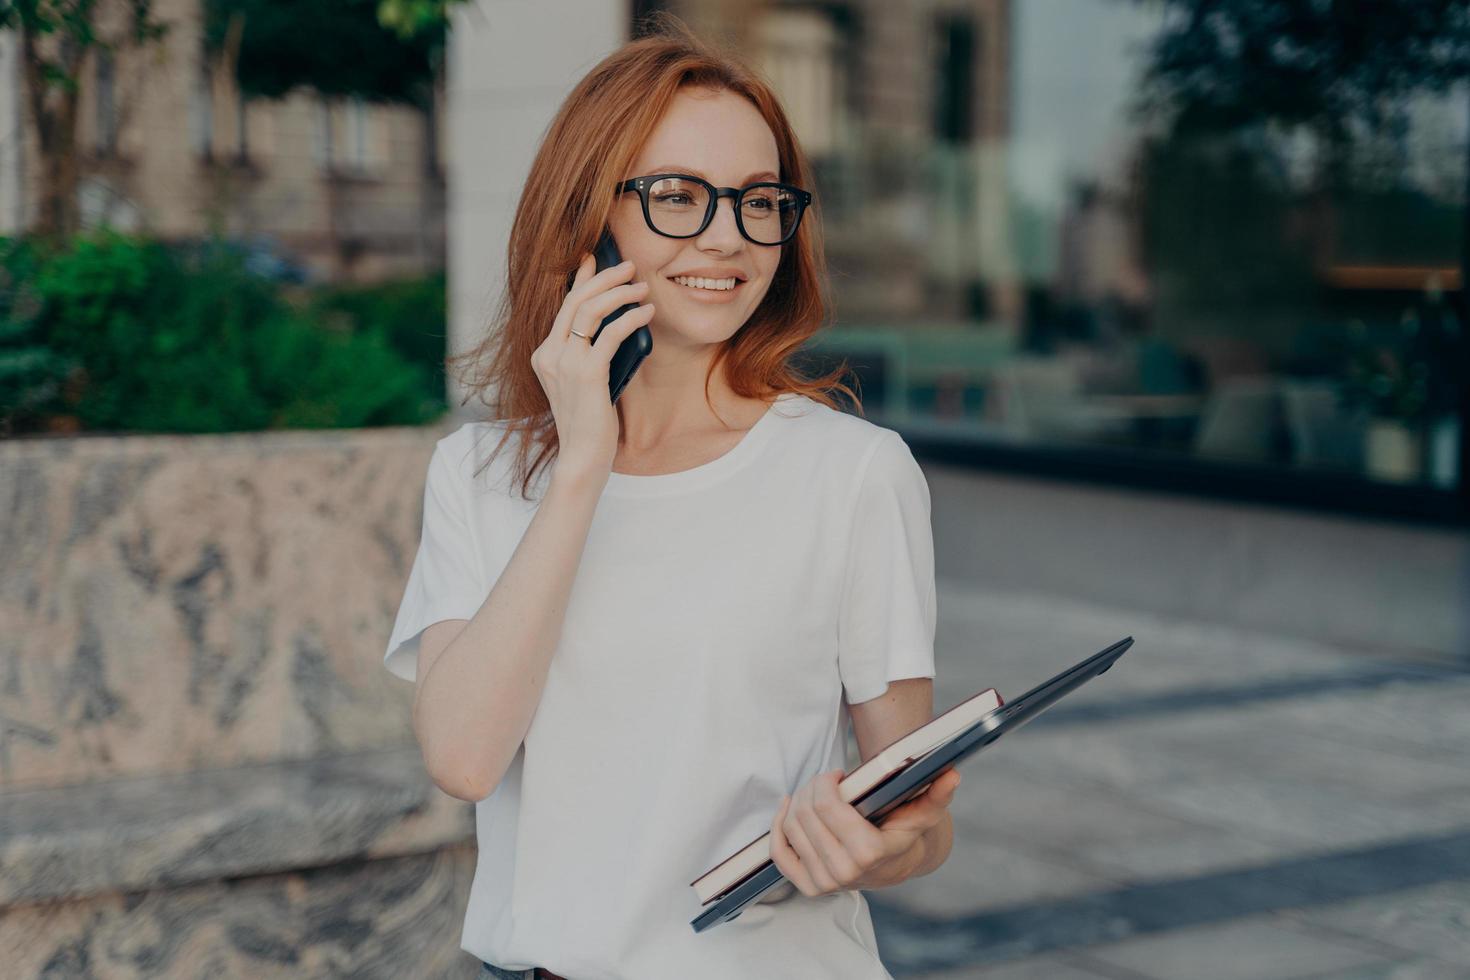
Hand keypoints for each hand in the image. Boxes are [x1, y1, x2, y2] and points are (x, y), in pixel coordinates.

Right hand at [532, 252, 654, 481]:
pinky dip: (632, 319)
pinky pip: (611, 334)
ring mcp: (565, 363)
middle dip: (604, 278)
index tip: (594, 259)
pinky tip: (647, 313)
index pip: (563, 307)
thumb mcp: (584, 382)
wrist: (582, 455)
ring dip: (620, 294)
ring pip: (591, 311)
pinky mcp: (587, 373)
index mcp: (544, 355)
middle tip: (628, 267)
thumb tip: (615, 325)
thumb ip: (589, 354)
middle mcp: (549, 354)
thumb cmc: (589, 422)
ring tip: (641, 288)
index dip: (580, 279)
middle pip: (576, 301)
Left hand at [768, 767, 961, 896]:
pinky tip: (788, 807)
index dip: (827, 782)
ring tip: (814, 793)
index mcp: (869, 852)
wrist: (895, 865)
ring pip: (791, 827)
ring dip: (797, 801)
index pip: (828, 806)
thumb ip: (937, 795)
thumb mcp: (923, 812)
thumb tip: (951, 776)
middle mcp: (844, 871)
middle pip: (806, 813)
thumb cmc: (906, 832)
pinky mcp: (807, 886)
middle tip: (826, 780)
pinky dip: (778, 825)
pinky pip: (779, 852)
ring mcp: (824, 882)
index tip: (839, 774)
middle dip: (812, 787)